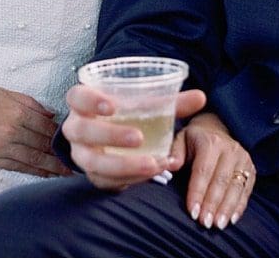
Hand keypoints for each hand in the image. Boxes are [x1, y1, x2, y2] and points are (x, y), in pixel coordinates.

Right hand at [0, 86, 68, 176]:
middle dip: (63, 152)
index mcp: (14, 109)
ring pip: (37, 159)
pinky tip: (49, 174)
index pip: (47, 125)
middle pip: (45, 143)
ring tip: (71, 171)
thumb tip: (50, 115)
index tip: (76, 137)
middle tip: (82, 157)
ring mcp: (2, 147)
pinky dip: (38, 172)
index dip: (62, 133)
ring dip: (56, 166)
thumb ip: (27, 102)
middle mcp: (11, 129)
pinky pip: (21, 167)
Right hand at [63, 85, 205, 190]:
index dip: (90, 101)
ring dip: (122, 165)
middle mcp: (76, 128)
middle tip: (139, 138)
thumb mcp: (144, 105)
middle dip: (110, 135)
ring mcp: (82, 153)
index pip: (76, 97)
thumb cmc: (127, 115)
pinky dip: (128, 179)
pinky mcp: (92, 174)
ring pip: (92, 162)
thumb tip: (201, 97)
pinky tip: (150, 174)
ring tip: (153, 164)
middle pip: (81, 131)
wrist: (114, 138)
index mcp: (83, 103)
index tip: (112, 106)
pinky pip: (104, 181)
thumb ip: (170, 102)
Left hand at [176, 111, 254, 228]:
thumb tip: (169, 165)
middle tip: (205, 223)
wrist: (218, 128)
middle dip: (212, 204)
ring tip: (218, 225)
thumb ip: (175, 152)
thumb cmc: (194, 139)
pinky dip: (240, 206)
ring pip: (236, 188)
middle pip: (221, 182)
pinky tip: (232, 219)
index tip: (192, 211)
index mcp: (210, 143)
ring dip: (227, 208)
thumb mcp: (180, 139)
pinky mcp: (251, 169)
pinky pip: (246, 190)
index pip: (203, 171)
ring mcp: (243, 160)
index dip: (197, 192)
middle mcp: (230, 150)